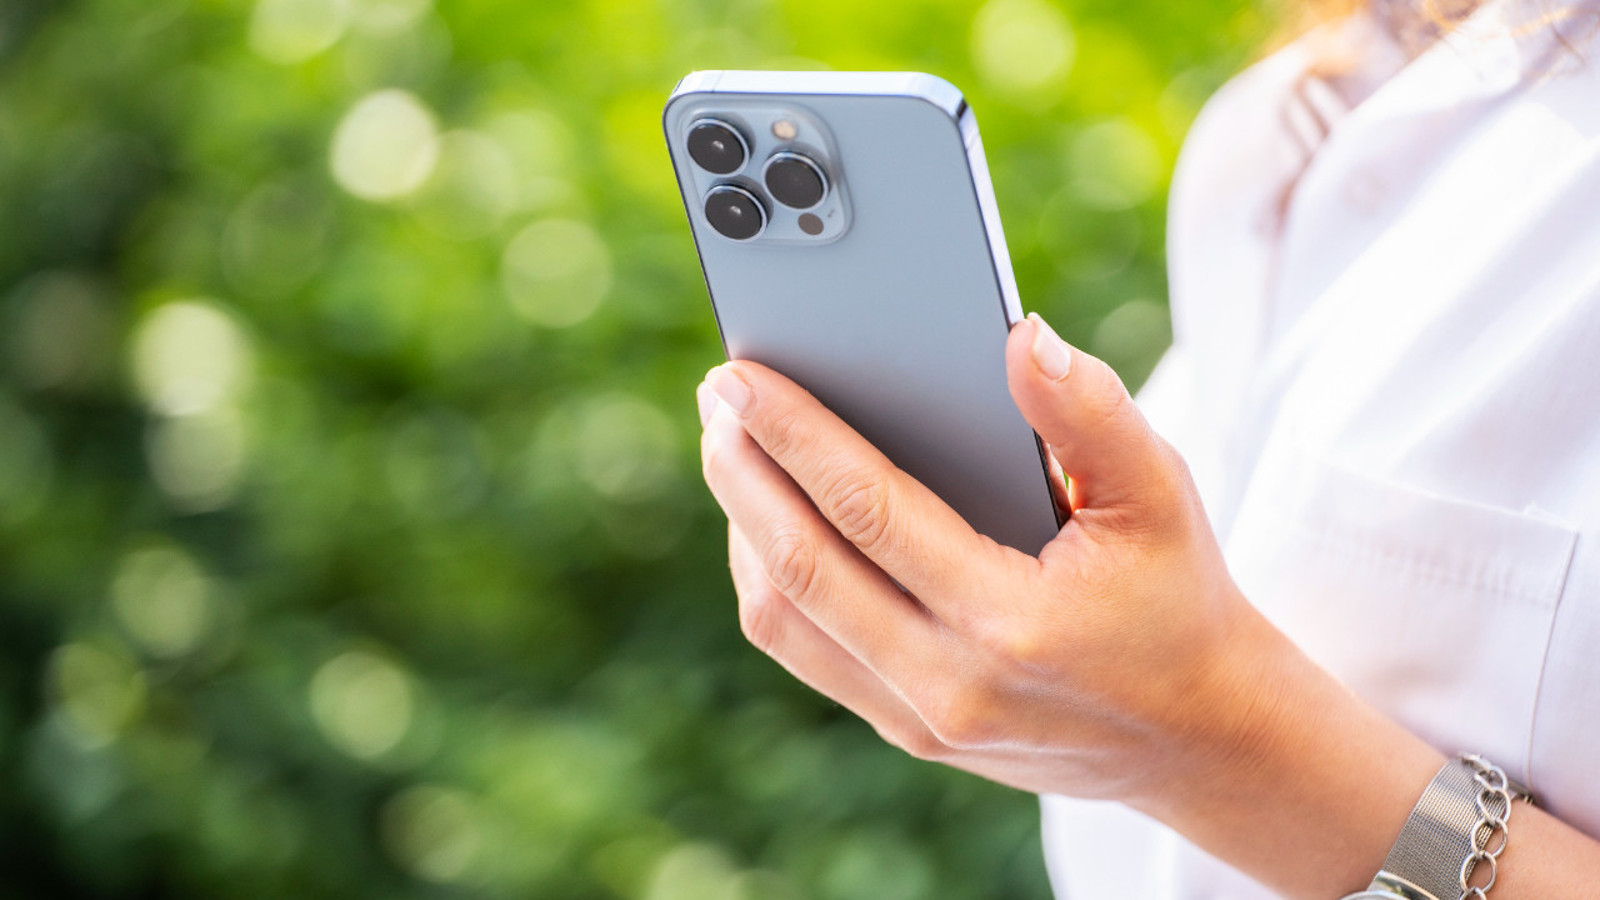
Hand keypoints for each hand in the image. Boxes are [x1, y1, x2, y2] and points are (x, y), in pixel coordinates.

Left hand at [696, 313, 1599, 898]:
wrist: (1197, 736)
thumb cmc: (1176, 598)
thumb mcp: (1162, 494)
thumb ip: (1092, 411)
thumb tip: (1019, 336)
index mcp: (1009, 623)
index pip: (868, 512)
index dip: (795, 436)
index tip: (741, 375)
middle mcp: (949, 685)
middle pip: (798, 567)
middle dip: (742, 471)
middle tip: (715, 394)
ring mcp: (919, 719)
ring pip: (783, 620)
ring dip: (743, 526)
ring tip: (733, 447)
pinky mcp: (907, 731)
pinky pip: (805, 650)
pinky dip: (769, 579)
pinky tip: (768, 517)